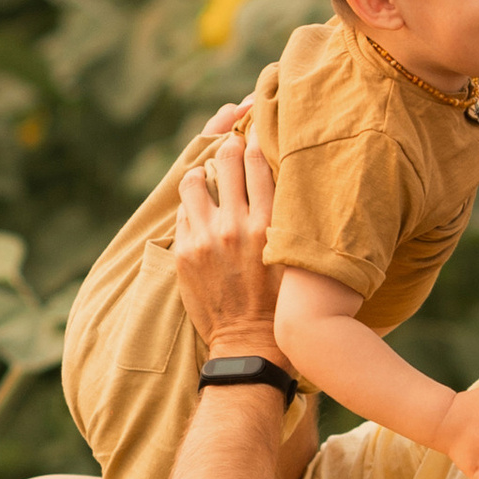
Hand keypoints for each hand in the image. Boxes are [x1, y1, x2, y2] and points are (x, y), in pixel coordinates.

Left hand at [172, 123, 287, 358]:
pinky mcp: (185, 253)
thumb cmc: (282, 299)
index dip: (256, 140)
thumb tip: (281, 175)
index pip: (257, 161)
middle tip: (232, 146)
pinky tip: (203, 213)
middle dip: (228, 146)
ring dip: (202, 174)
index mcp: (269, 224)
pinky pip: (183, 213)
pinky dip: (193, 207)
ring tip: (209, 179)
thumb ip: (287, 216)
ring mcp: (206, 238)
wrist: (251, 345)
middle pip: (225, 159)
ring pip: (193, 181)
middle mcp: (236, 225)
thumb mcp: (295, 255)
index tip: (255, 133)